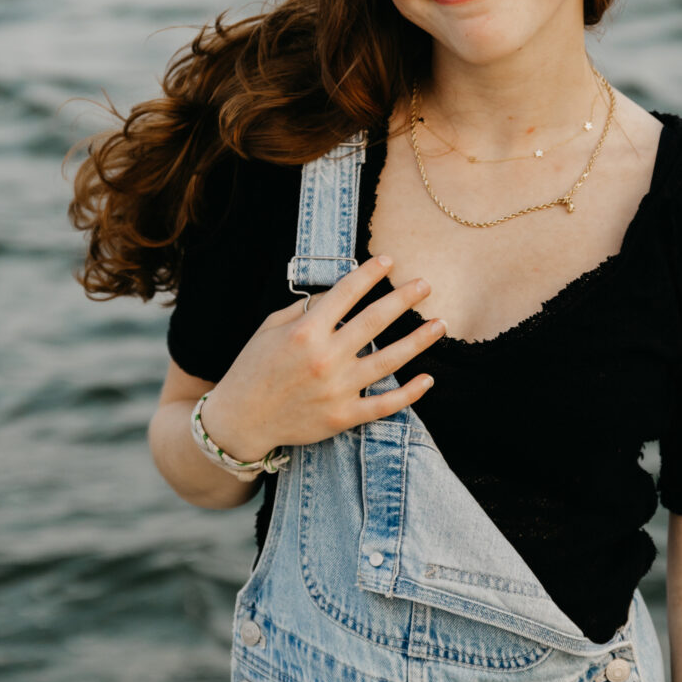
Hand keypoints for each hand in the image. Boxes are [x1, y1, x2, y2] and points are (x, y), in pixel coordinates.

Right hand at [201, 254, 443, 458]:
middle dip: (403, 298)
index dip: (369, 274)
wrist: (240, 421)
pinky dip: (410, 394)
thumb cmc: (253, 369)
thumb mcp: (269, 329)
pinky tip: (428, 379)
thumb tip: (334, 294)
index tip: (388, 261)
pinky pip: (384, 405)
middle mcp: (325, 357)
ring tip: (441, 325)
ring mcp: (337, 389)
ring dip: (418, 340)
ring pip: (390, 360)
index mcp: (306, 331)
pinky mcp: (343, 417)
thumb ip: (303, 311)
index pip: (346, 293)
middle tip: (426, 284)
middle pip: (375, 321)